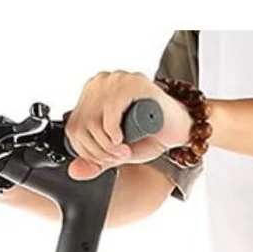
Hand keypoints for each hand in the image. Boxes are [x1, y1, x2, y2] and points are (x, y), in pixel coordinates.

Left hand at [64, 71, 191, 180]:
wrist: (179, 129)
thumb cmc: (150, 135)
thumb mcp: (116, 153)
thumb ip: (94, 161)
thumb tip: (74, 171)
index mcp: (93, 96)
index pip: (73, 128)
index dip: (87, 152)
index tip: (106, 160)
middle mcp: (102, 84)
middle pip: (81, 126)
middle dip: (98, 152)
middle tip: (118, 157)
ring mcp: (117, 80)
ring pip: (93, 121)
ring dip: (107, 146)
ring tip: (123, 151)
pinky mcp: (134, 82)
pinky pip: (110, 109)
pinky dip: (113, 132)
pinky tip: (123, 140)